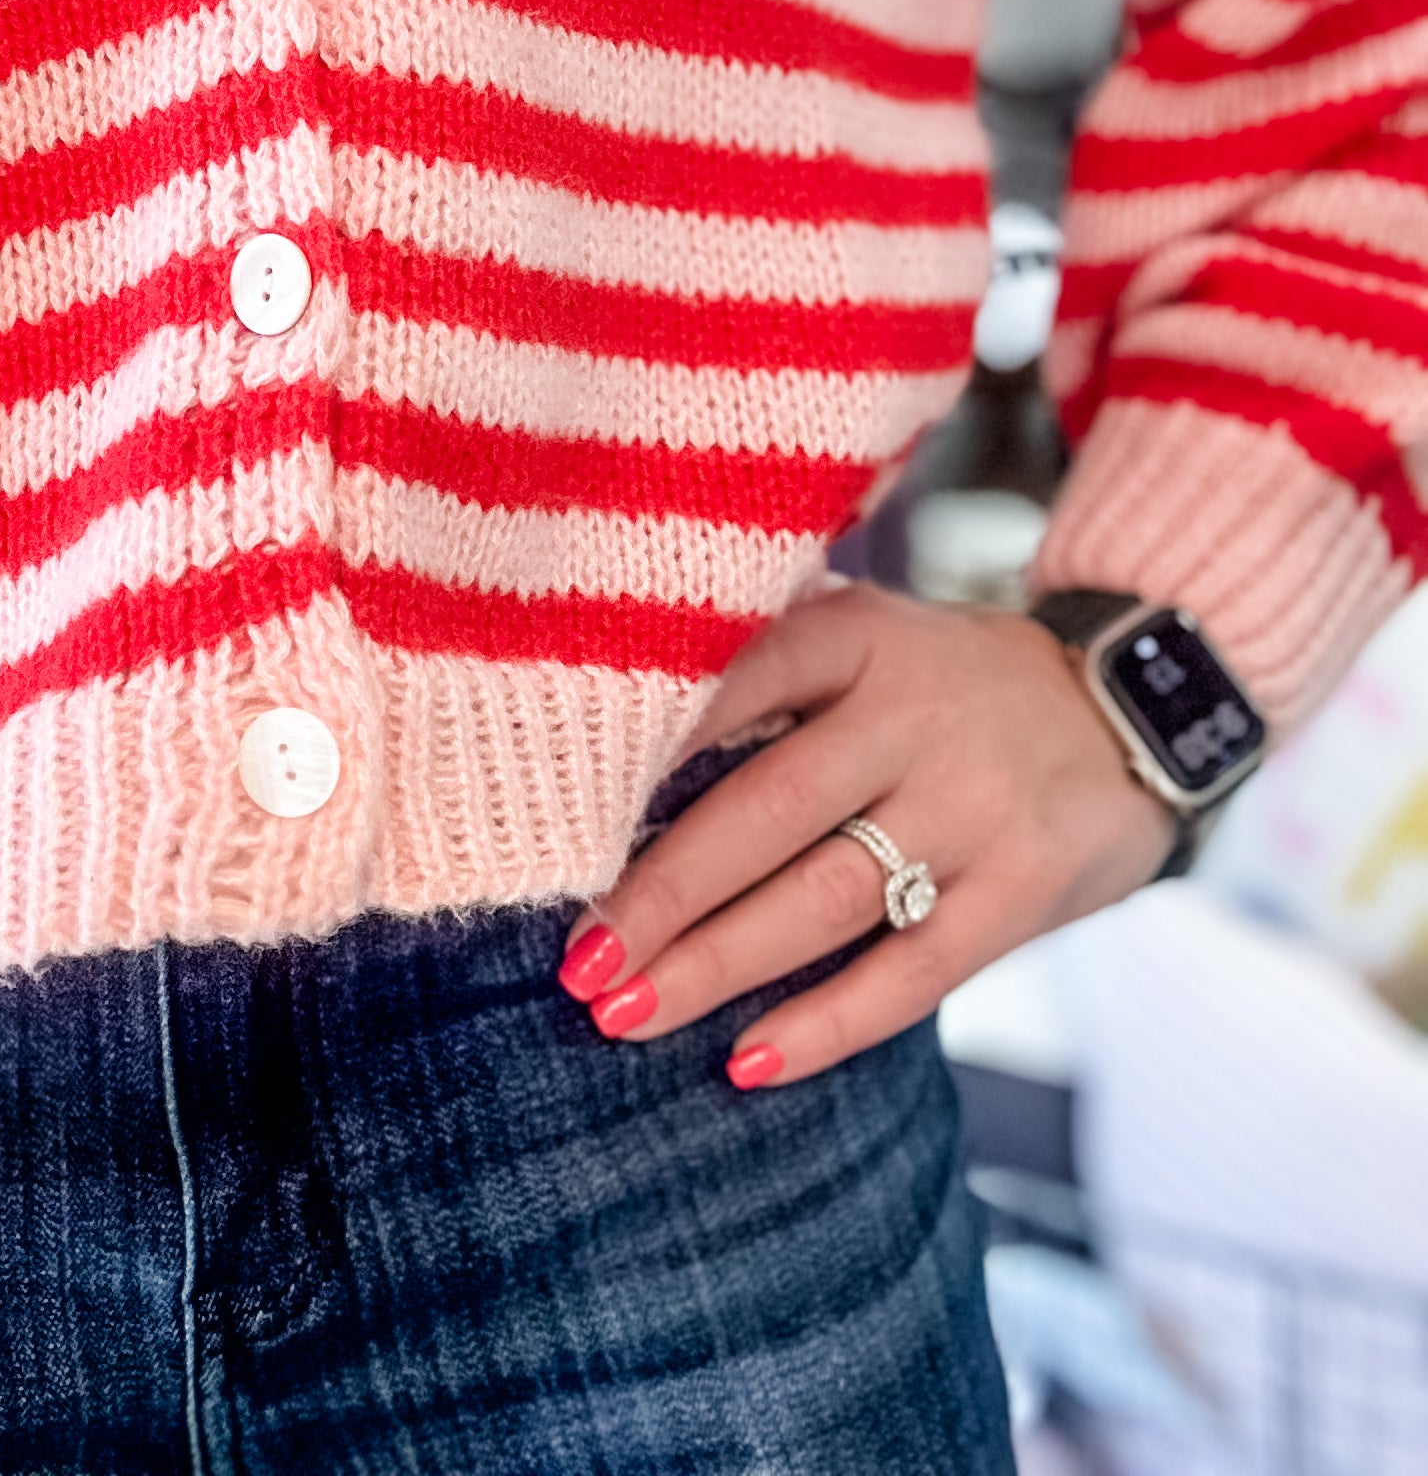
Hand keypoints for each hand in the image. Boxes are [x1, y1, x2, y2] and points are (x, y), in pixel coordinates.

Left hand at [556, 582, 1176, 1086]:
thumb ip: (765, 659)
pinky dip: (826, 1025)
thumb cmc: (947, 679)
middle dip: (660, 895)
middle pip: (764, 812)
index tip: (558, 816)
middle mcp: (911, 716)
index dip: (645, 751)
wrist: (1136, 705)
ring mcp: (972, 807)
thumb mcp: (867, 632)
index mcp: (856, 636)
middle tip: (576, 959)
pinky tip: (747, 1062)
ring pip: (824, 901)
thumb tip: (607, 711)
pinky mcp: (1021, 890)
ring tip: (624, 1014)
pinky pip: (911, 973)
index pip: (735, 682)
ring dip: (716, 968)